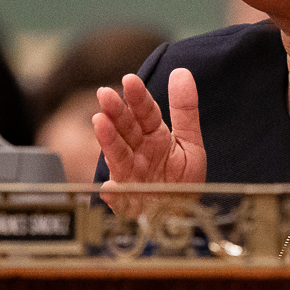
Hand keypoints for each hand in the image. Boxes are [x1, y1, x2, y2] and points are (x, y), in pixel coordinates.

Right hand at [92, 69, 206, 216]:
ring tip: (99, 123)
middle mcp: (138, 153)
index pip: (145, 113)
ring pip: (118, 156)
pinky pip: (119, 198)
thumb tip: (181, 72)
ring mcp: (130, 176)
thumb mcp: (190, 143)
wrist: (179, 218)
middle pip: (125, 129)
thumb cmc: (183, 182)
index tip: (130, 80)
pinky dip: (114, 194)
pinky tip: (110, 188)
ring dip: (108, 141)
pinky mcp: (127, 201)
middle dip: (115, 111)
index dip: (137, 97)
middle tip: (105, 94)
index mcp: (154, 137)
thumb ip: (185, 110)